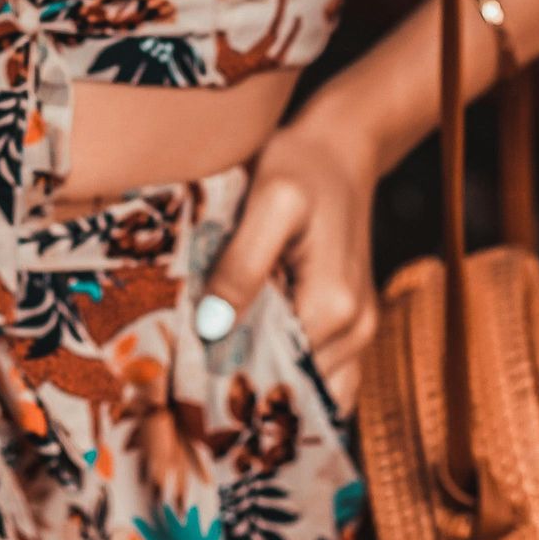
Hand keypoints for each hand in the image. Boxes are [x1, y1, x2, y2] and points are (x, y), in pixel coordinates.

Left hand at [198, 108, 385, 410]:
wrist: (342, 150)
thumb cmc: (301, 165)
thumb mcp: (270, 199)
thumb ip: (243, 263)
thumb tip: (212, 327)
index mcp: (332, 307)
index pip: (272, 374)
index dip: (224, 377)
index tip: (180, 373)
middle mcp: (354, 331)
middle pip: (289, 388)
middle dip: (241, 387)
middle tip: (188, 375)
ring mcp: (358, 334)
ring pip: (306, 389)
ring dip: (262, 381)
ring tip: (213, 362)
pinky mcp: (352, 327)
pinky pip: (322, 377)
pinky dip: (287, 375)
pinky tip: (248, 353)